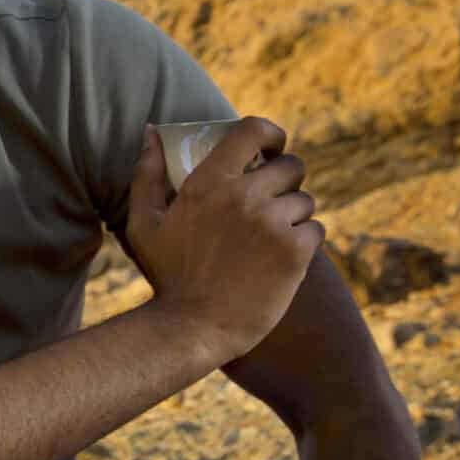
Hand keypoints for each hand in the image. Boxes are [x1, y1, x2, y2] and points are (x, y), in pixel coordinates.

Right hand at [124, 116, 323, 361]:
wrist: (192, 328)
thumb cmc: (168, 277)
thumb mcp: (144, 224)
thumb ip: (147, 175)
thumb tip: (151, 133)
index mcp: (207, 183)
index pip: (253, 130)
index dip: (271, 134)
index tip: (271, 148)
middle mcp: (242, 196)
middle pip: (291, 167)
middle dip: (286, 183)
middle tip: (272, 206)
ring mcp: (271, 223)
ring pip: (305, 201)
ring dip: (294, 217)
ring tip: (270, 242)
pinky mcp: (295, 250)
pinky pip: (315, 229)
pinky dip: (304, 243)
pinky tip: (280, 261)